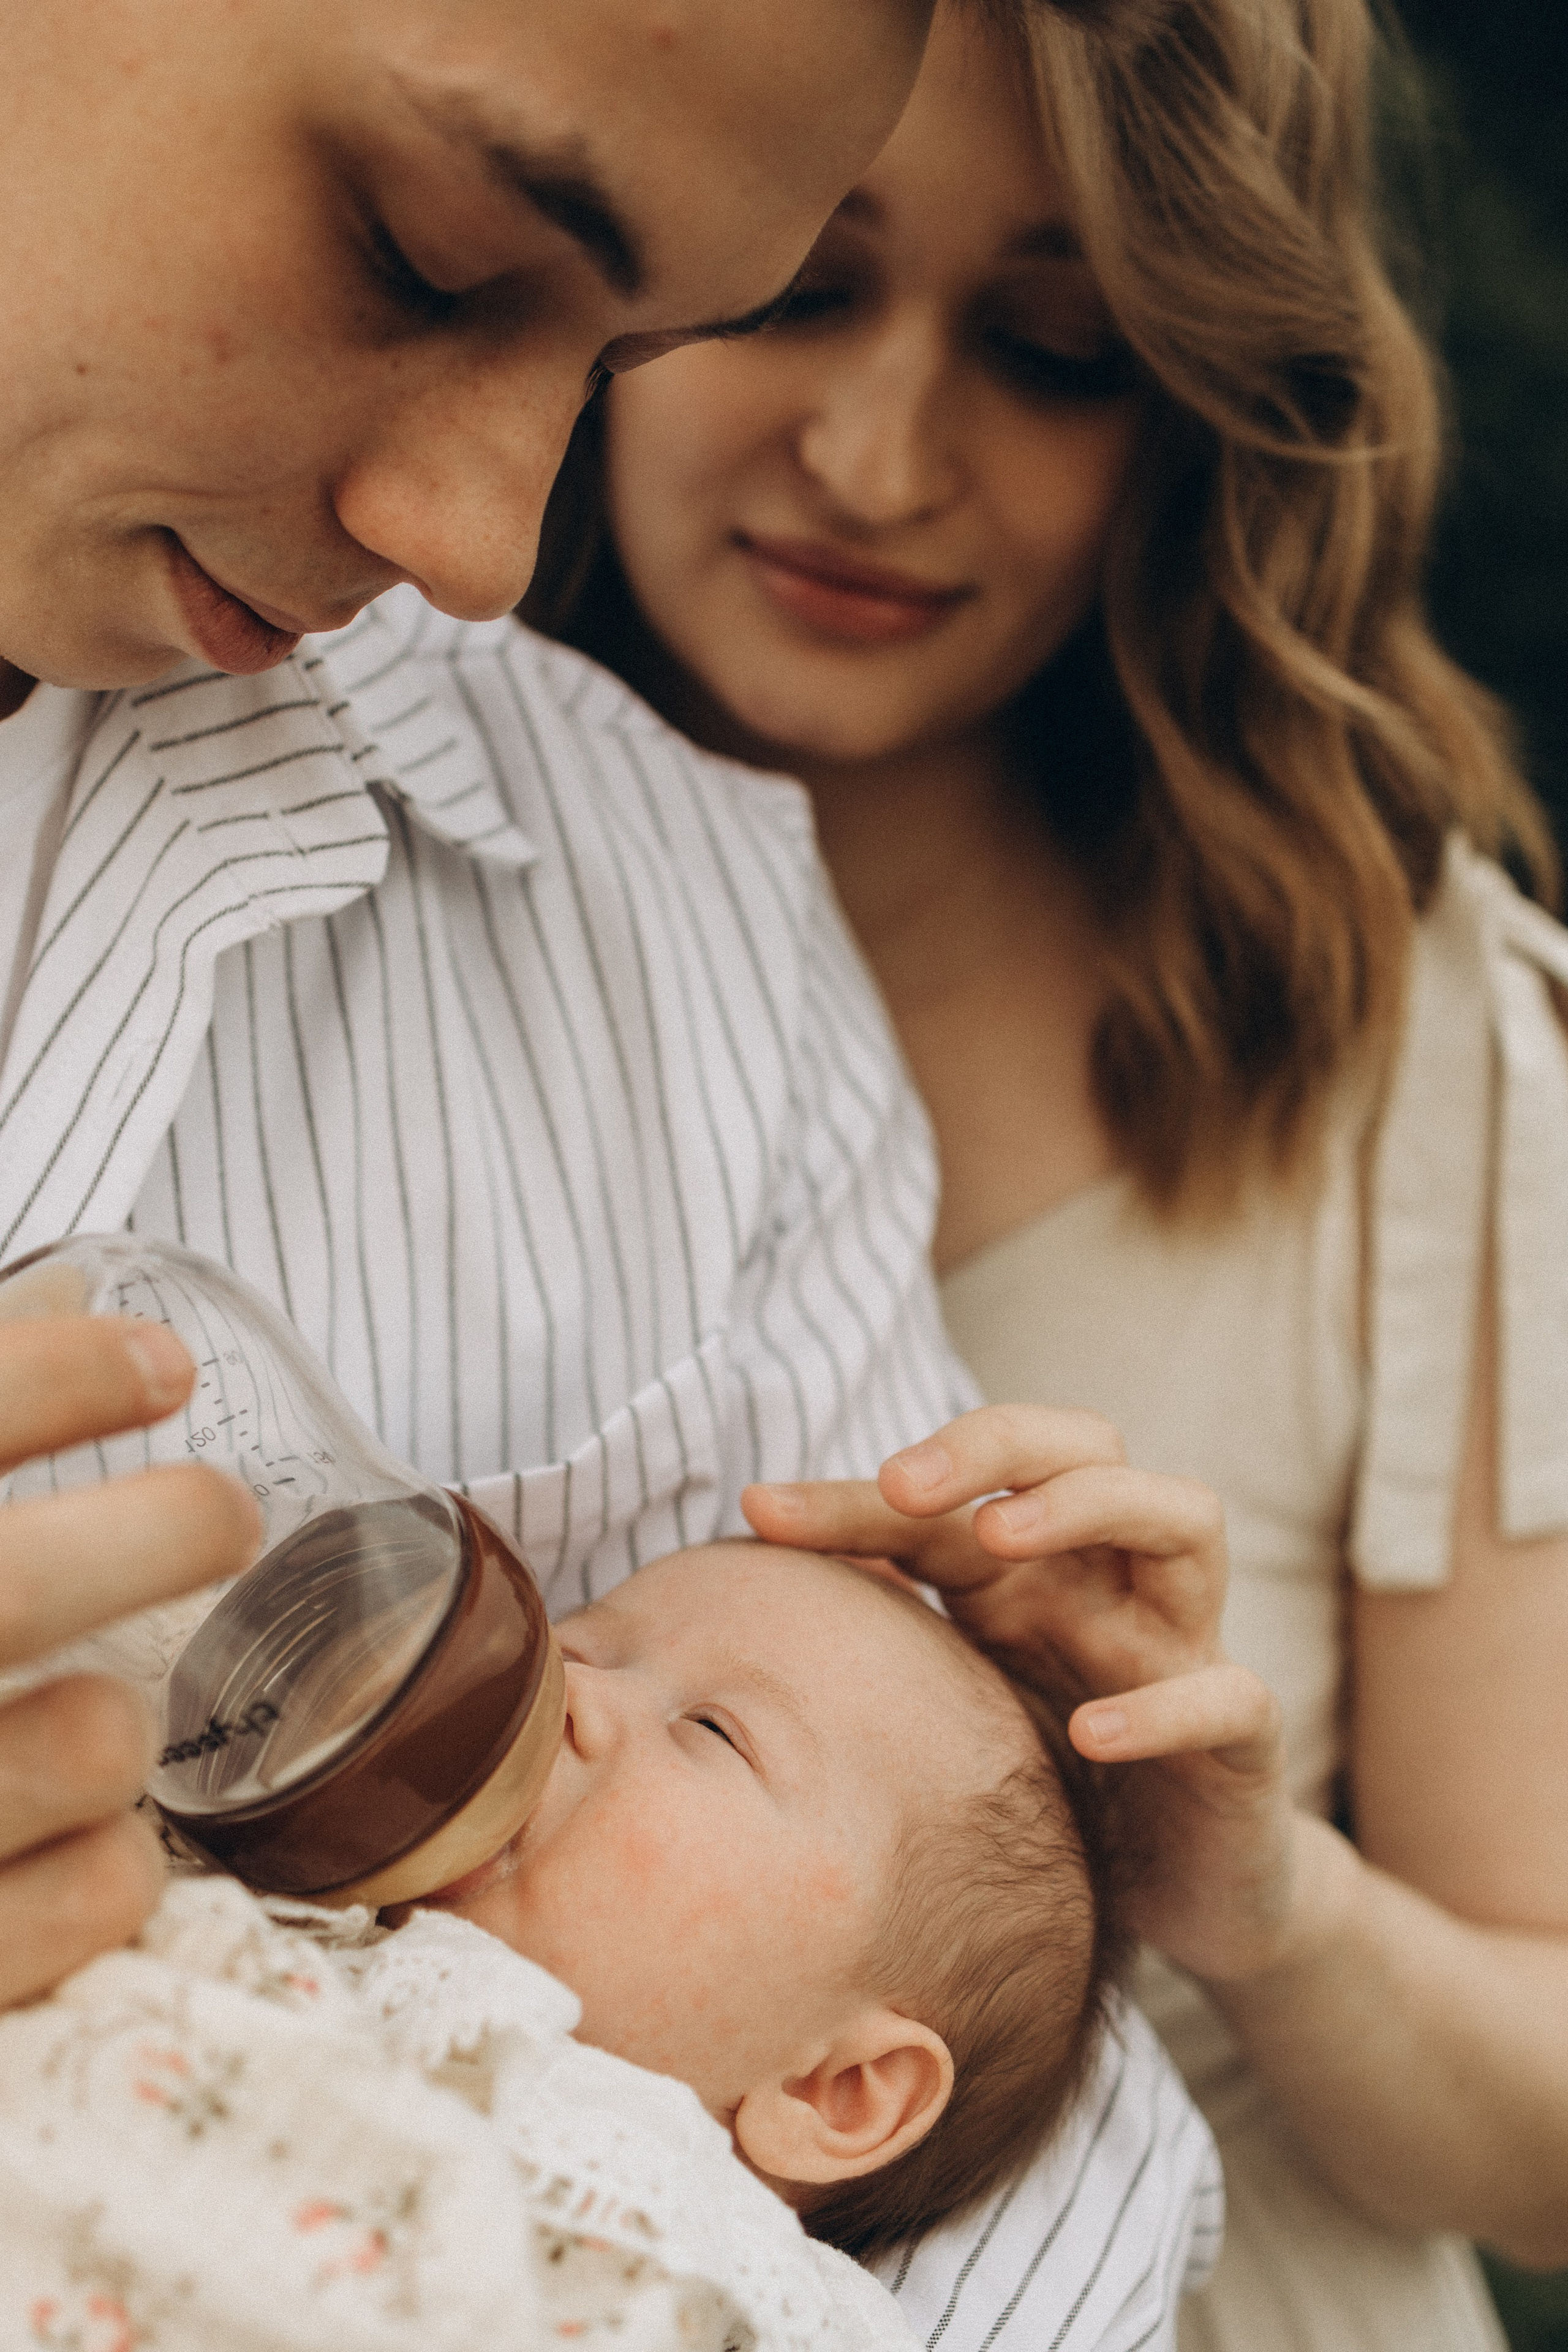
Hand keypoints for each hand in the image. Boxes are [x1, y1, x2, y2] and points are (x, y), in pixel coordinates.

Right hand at [0, 1315, 259, 2006]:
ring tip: (99, 1724)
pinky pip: (81, 1910)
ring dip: (110, 1729)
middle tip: (224, 1513)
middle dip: (156, 1531)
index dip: (54, 1372)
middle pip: (12, 1589)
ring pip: (76, 1749)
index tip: (160, 1363)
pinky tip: (91, 1846)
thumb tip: (77, 1297)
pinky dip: (113, 1873)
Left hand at [745, 1405, 1302, 1981]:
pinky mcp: (1246, 1739)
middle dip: (999, 1444)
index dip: (858, 1491)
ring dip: (1093, 1507)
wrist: (1188, 1889)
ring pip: (1186, 1519)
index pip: (957, 1489)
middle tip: (907, 1482)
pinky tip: (1091, 1729)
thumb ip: (878, 1630)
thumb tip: (737, 1578)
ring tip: (1002, 1537)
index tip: (760, 1509)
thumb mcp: (958, 1693)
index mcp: (1038, 1567)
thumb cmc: (1057, 1770)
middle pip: (1090, 1444)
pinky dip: (1164, 1704)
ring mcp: (1186, 1647)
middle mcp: (1114, 1582)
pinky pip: (1230, 1694)